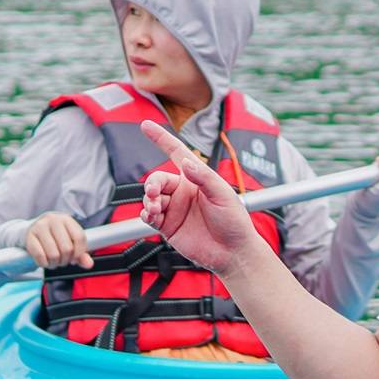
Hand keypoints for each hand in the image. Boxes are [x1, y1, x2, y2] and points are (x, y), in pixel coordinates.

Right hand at [24, 212, 92, 269]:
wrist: (32, 231)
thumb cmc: (54, 238)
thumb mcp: (69, 242)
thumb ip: (81, 254)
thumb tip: (89, 264)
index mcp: (66, 219)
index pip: (79, 237)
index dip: (79, 253)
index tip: (74, 259)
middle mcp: (53, 220)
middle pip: (67, 248)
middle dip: (65, 260)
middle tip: (62, 261)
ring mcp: (40, 227)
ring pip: (54, 254)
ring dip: (55, 264)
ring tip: (54, 262)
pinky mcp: (29, 236)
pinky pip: (40, 256)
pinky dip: (44, 264)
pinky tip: (45, 262)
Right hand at [138, 120, 265, 273]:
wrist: (232, 253)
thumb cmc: (234, 221)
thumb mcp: (223, 195)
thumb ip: (203, 177)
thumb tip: (185, 161)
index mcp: (196, 178)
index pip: (175, 153)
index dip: (161, 138)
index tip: (145, 125)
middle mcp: (183, 191)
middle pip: (157, 179)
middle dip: (151, 184)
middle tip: (153, 193)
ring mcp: (174, 209)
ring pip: (150, 198)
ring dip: (148, 201)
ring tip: (154, 208)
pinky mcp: (168, 226)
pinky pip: (149, 216)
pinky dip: (146, 214)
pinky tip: (151, 216)